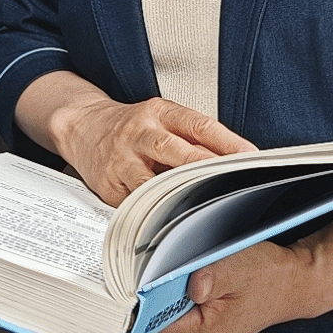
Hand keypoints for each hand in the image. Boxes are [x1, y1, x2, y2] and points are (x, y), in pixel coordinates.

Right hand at [53, 95, 255, 206]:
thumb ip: (192, 137)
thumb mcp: (162, 118)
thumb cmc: (132, 126)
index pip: (198, 125)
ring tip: (203, 207)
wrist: (82, 126)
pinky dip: (154, 212)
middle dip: (204, 167)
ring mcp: (121, 160)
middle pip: (174, 151)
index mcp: (159, 112)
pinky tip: (170, 220)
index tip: (250, 155)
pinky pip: (135, 203)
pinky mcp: (108, 184)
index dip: (226, 141)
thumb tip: (233, 159)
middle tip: (231, 180)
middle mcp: (139, 133)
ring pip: (152, 181)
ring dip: (178, 195)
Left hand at [144, 241, 315, 332]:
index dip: (129, 305)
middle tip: (140, 268)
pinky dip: (160, 300)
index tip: (124, 281)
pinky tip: (171, 281)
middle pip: (140, 328)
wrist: (290, 287)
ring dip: (149, 298)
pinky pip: (161, 319)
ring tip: (161, 271)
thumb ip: (212, 277)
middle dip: (136, 299)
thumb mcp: (240, 267)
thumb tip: (188, 284)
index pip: (142, 330)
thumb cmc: (267, 278)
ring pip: (148, 324)